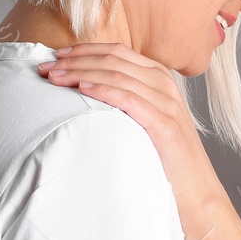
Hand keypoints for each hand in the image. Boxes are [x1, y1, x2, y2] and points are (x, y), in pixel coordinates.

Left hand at [36, 42, 220, 205]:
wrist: (195, 190)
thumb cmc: (163, 156)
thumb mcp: (145, 118)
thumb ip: (125, 98)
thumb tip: (84, 88)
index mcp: (159, 77)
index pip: (117, 51)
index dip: (85, 50)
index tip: (56, 55)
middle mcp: (164, 84)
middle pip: (113, 60)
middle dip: (76, 60)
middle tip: (45, 68)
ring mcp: (167, 102)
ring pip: (118, 75)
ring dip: (81, 73)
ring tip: (55, 78)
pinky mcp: (165, 123)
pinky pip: (129, 98)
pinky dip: (103, 90)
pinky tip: (82, 90)